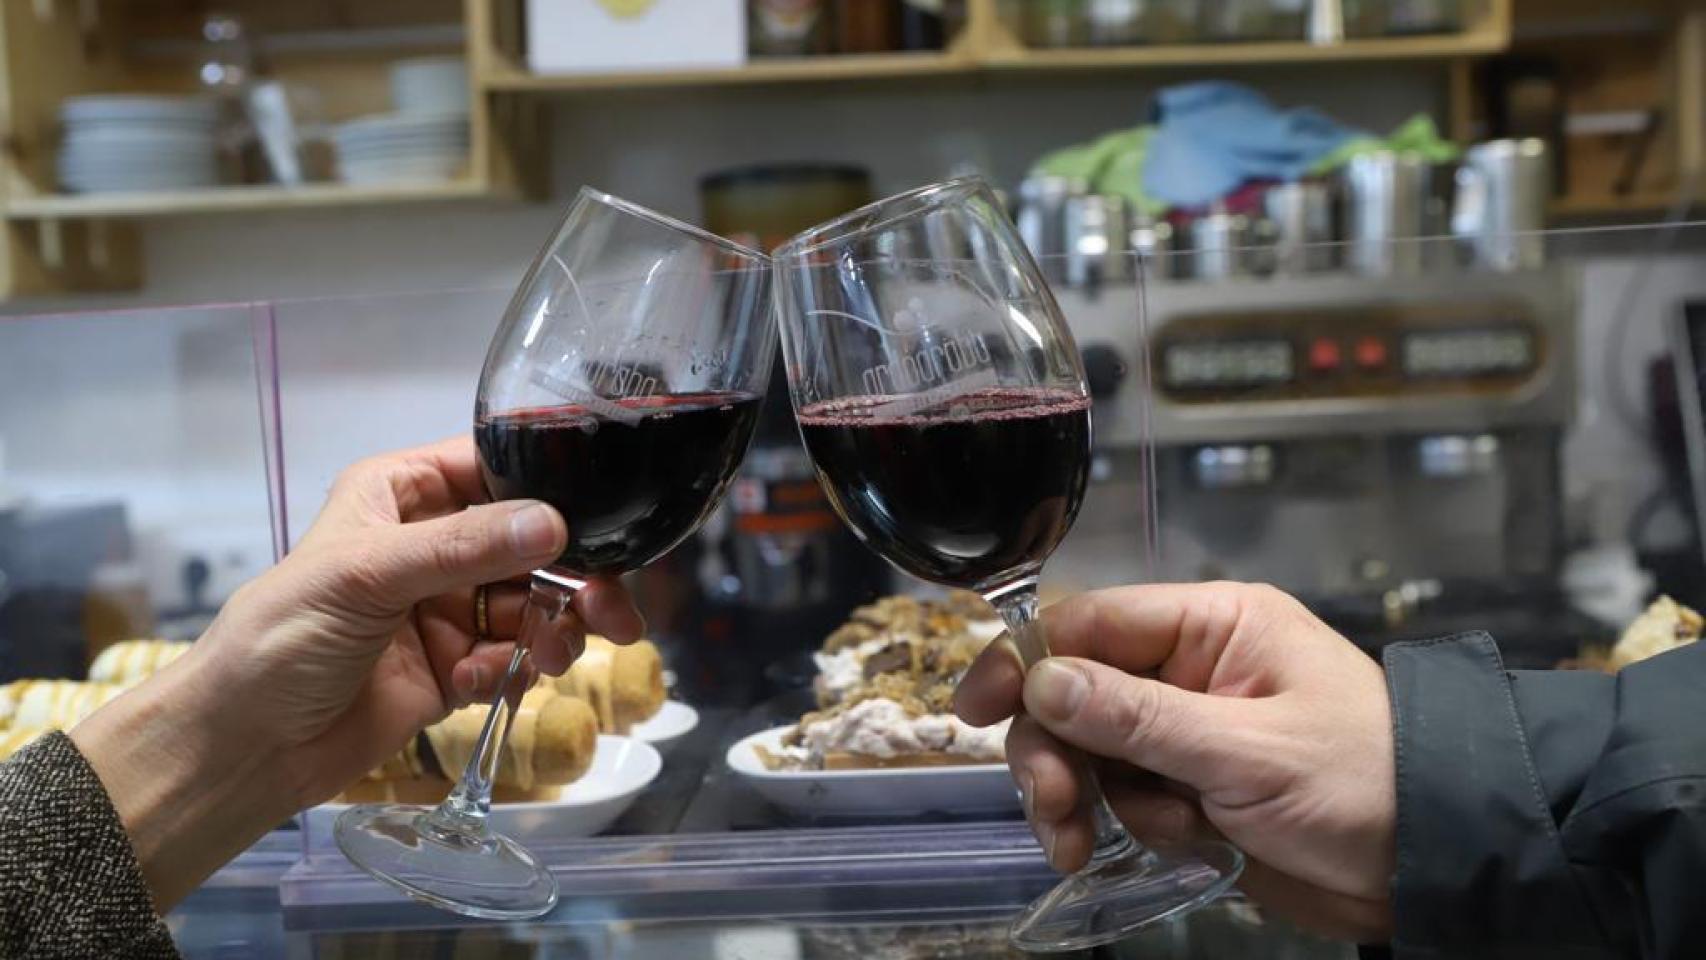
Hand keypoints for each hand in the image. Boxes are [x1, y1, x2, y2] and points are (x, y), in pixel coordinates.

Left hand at [72, 436, 643, 907]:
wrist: (246, 749)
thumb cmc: (282, 640)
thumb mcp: (366, 576)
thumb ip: (462, 548)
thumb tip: (554, 525)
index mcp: (402, 495)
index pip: (493, 469)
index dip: (549, 487)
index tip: (603, 516)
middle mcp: (432, 544)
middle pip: (532, 543)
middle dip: (575, 575)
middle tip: (611, 610)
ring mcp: (447, 608)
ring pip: (535, 602)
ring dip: (556, 628)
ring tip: (556, 656)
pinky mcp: (457, 668)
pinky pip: (514, 655)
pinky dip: (517, 669)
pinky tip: (490, 684)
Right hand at [954, 583, 1394, 940]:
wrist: (1442, 861)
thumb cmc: (1366, 784)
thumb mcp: (1247, 751)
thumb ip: (1139, 718)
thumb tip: (1041, 680)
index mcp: (1213, 625)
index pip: (1091, 621)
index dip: (1023, 660)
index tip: (973, 710)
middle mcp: (1192, 667)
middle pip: (1075, 691)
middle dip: (1054, 751)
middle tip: (1055, 810)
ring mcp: (1189, 728)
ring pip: (1090, 748)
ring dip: (1081, 798)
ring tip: (1084, 846)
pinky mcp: (1192, 784)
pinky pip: (1123, 794)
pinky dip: (1124, 824)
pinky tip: (1169, 846)